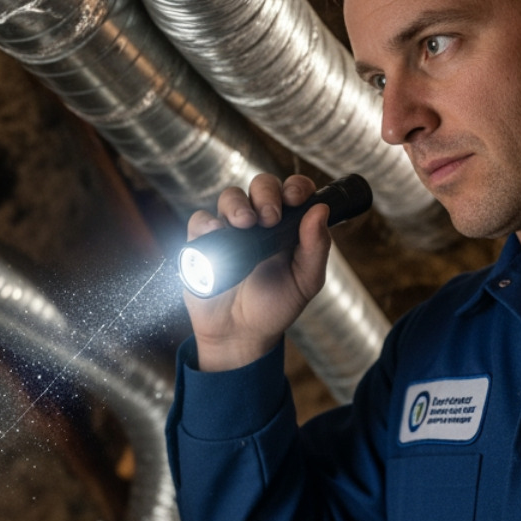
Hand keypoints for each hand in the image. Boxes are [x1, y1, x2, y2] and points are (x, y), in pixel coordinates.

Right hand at [184, 173, 331, 371]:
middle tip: (270, 217)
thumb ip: (316, 247)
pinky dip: (207, 222)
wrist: (240, 334)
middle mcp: (258, 222)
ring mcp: (229, 230)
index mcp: (287, 226)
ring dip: (238, 204)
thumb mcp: (305, 281)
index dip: (296, 186)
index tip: (297, 197)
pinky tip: (216, 232)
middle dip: (267, 193)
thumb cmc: (274, 306)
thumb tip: (320, 210)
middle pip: (261, 186)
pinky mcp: (202, 242)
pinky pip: (200, 220)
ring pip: (230, 197)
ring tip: (244, 224)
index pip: (293, 191)